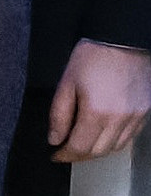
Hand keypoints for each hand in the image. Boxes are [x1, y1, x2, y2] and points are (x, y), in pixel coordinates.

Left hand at [50, 39, 150, 162]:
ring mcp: (136, 117)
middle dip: (79, 156)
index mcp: (97, 112)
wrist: (122, 40)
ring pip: (116, 147)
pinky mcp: (145, 112)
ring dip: (98, 151)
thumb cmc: (93, 56)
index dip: (64, 155)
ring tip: (82, 145)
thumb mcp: (66, 83)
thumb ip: (59, 115)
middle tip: (65, 152)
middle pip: (99, 152)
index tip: (55, 155)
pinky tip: (103, 135)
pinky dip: (115, 141)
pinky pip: (130, 137)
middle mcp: (120, 119)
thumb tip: (54, 138)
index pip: (79, 147)